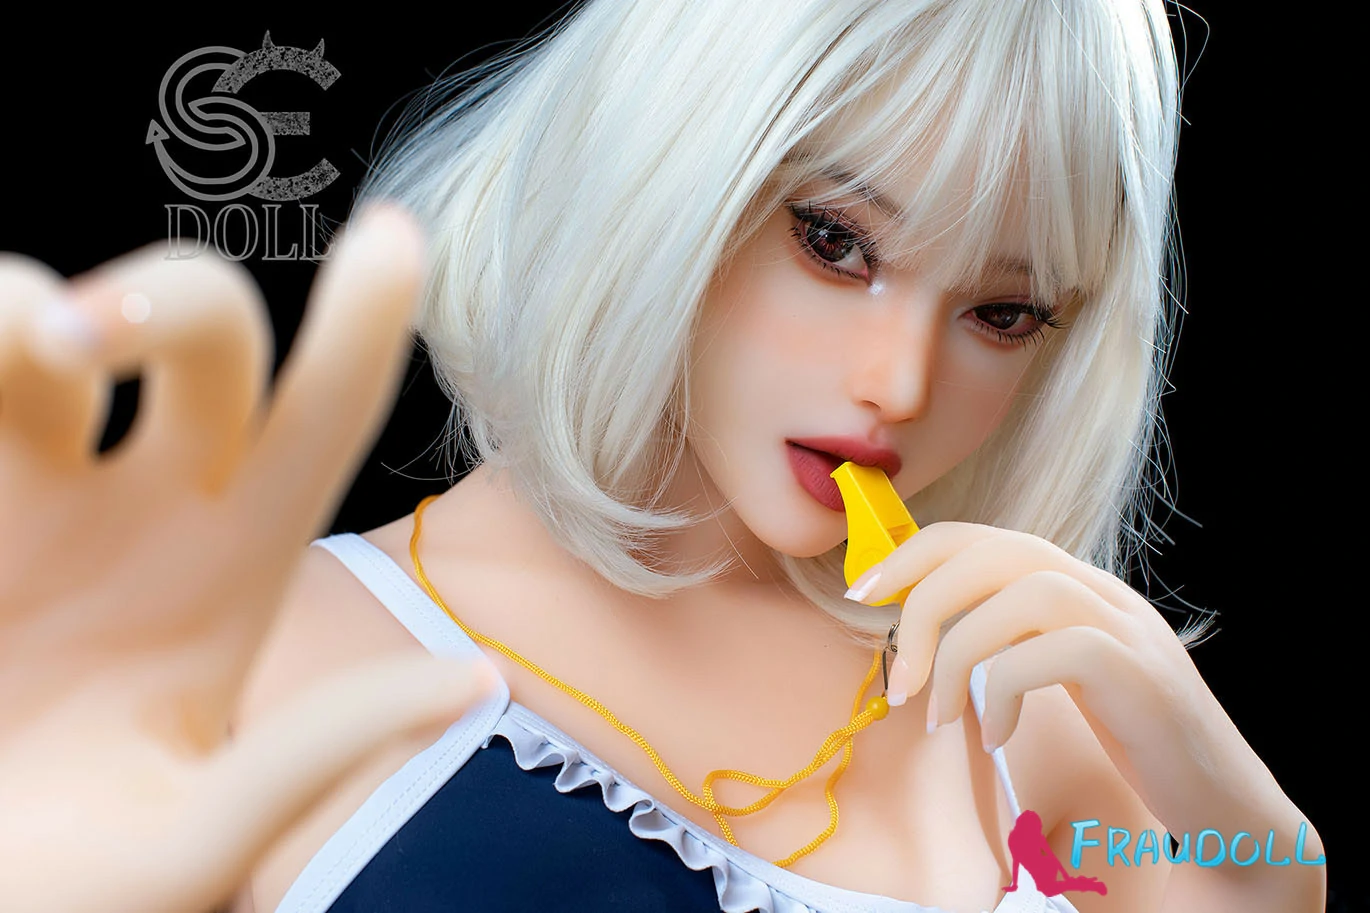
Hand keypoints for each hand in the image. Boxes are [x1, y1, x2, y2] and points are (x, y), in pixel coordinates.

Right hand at [0, 205, 492, 912]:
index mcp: (227, 569)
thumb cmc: (71, 884)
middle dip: (163, 298)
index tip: (395, 235)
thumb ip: (318, 752)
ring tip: (15, 338)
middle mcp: (139, 507)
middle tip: (87, 339)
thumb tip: (475, 684)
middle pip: (197, 336)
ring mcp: (26, 494)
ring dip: (17, 302)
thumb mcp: (198, 838)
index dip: (360, 329)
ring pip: (39, 324)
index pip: (316, 423)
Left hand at [848, 522, 1307, 845]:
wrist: (1224, 806)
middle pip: (996, 551)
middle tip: (897, 674)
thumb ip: (1007, 645)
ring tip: (942, 717)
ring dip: (960, 654)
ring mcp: (1128, 630)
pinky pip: (1054, 654)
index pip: (985, 537)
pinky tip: (995, 735)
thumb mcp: (1058, 679)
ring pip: (1023, 592)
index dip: (915, 555)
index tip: (863, 594)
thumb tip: (923, 639)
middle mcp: (1104, 594)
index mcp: (1076, 588)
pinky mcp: (1142, 677)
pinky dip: (1005, 691)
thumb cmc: (1128, 745)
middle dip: (924, 601)